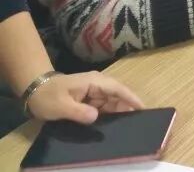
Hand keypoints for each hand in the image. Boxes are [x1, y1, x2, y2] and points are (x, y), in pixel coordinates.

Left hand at [26, 72, 142, 123]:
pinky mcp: (89, 99)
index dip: (131, 98)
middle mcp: (97, 84)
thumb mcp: (61, 106)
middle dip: (126, 107)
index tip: (143, 108)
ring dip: (116, 113)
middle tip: (135, 122)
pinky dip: (107, 115)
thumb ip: (79, 112)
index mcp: (94, 82)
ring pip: (111, 102)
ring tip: (125, 126)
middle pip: (117, 96)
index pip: (117, 89)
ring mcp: (93, 91)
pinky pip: (103, 106)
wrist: (35, 91)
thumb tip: (97, 117)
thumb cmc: (48, 96)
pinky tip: (110, 125)